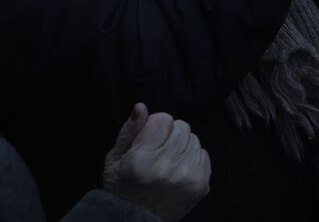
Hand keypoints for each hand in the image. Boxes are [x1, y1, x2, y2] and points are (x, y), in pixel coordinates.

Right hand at [102, 104, 210, 221]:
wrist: (135, 221)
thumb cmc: (123, 188)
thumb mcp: (115, 159)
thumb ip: (129, 131)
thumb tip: (141, 107)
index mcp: (143, 159)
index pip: (164, 119)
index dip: (155, 126)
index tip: (149, 140)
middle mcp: (167, 167)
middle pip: (182, 126)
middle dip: (170, 135)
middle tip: (158, 152)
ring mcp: (187, 176)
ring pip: (194, 139)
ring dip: (182, 146)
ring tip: (167, 163)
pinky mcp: (201, 184)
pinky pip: (203, 154)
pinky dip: (192, 159)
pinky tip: (178, 171)